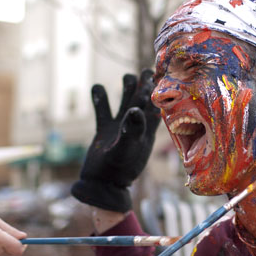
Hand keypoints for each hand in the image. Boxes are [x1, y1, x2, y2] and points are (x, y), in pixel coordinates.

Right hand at [0, 215, 25, 255]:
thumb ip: (10, 230)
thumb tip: (24, 236)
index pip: (18, 248)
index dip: (23, 244)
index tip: (24, 239)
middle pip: (15, 252)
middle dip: (16, 244)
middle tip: (11, 236)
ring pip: (7, 253)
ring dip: (6, 246)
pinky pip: (0, 255)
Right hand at [71, 69, 160, 211]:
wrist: (101, 184)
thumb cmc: (118, 170)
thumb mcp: (126, 150)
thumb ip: (132, 130)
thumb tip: (135, 109)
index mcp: (146, 131)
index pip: (155, 107)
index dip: (158, 93)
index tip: (159, 76)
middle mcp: (135, 127)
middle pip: (142, 101)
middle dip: (144, 86)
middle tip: (145, 70)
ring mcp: (119, 128)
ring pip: (125, 103)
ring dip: (126, 90)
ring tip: (126, 76)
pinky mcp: (104, 131)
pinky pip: (103, 111)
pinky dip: (100, 99)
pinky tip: (97, 88)